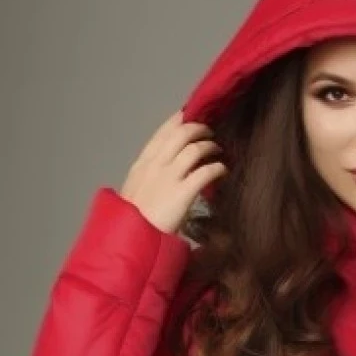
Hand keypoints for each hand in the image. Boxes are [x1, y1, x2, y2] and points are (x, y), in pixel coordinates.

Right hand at [120, 110, 226, 233]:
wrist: (133, 240)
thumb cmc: (134, 221)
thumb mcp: (134, 192)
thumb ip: (148, 178)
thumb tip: (164, 170)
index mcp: (142, 164)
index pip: (163, 133)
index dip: (179, 121)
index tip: (191, 115)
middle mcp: (155, 165)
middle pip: (181, 133)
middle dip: (198, 128)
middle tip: (209, 132)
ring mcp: (168, 178)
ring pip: (194, 148)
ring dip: (210, 146)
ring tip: (218, 150)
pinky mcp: (182, 193)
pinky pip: (205, 172)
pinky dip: (217, 167)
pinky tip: (223, 170)